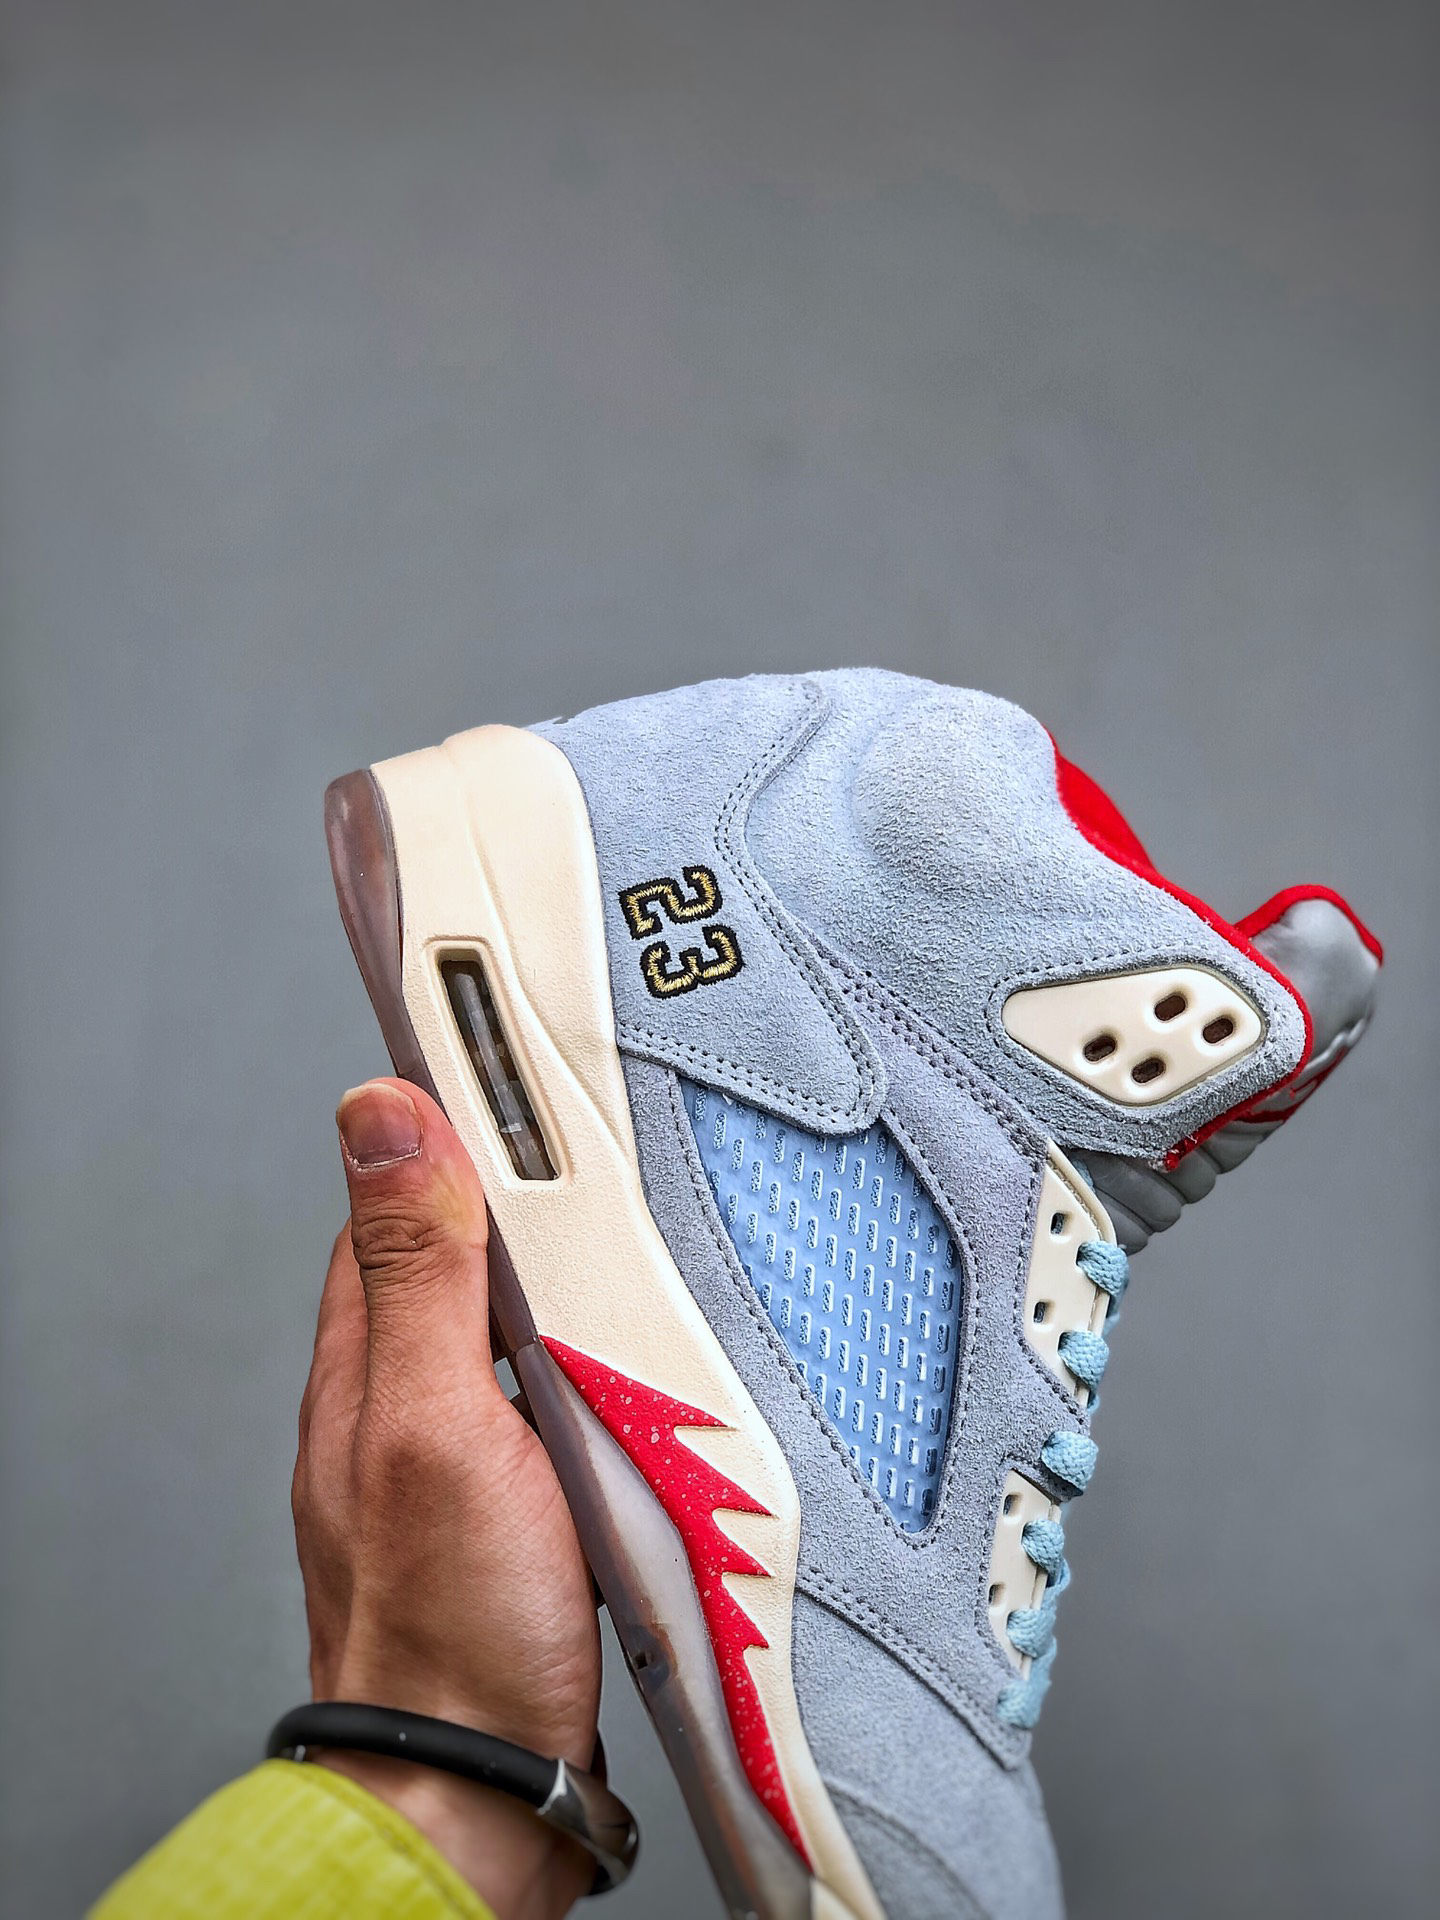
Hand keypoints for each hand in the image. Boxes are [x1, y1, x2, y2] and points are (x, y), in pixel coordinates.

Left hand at [292, 1078, 602, 1918]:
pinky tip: (654, 1356)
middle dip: (535, 1193)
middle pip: (469, 1250)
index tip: (517, 1059)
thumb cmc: (450, 1625)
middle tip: (615, 1136)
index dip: (458, 1121)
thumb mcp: (433, 1421)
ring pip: (521, 1319)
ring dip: (576, 1275)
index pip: (402, 1192)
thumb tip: (380, 1113)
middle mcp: (406, 1393)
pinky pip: (561, 1389)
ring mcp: (465, 1446)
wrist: (484, 1785)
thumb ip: (416, 1270)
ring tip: (649, 1222)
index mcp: (368, 1355)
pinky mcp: (523, 1496)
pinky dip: (602, 1354)